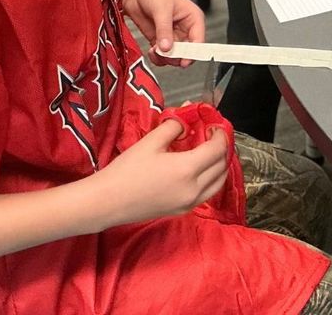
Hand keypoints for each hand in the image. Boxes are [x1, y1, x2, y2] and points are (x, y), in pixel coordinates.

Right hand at [95, 120, 228, 226]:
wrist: (109, 201)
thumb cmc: (128, 169)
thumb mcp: (151, 141)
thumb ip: (174, 127)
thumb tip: (186, 119)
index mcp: (187, 170)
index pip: (217, 150)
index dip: (221, 134)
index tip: (215, 124)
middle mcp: (194, 189)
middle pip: (222, 166)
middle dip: (222, 148)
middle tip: (212, 134)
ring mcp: (190, 203)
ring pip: (218, 183)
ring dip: (220, 165)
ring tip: (210, 150)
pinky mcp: (183, 211)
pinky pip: (208, 193)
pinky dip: (212, 179)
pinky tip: (200, 168)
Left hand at [120, 0, 204, 66]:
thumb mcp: (161, 8)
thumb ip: (164, 30)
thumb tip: (167, 48)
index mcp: (192, 17)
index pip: (199, 39)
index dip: (193, 52)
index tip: (184, 61)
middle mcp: (184, 28)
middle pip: (187, 51)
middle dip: (176, 56)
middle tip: (166, 54)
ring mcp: (171, 35)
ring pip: (175, 56)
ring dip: (165, 58)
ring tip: (156, 51)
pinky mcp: (159, 39)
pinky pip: (163, 55)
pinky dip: (158, 57)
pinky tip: (152, 51)